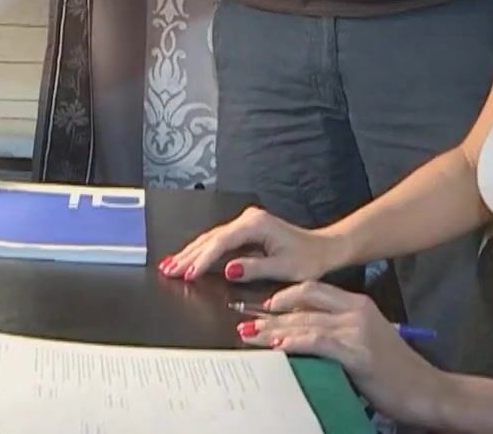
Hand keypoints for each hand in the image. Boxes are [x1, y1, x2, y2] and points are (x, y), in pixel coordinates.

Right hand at [158, 206, 344, 283]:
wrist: (324, 248)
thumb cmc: (309, 258)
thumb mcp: (284, 268)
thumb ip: (254, 268)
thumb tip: (228, 269)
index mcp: (256, 225)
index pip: (221, 242)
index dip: (203, 259)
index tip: (189, 273)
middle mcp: (248, 219)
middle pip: (211, 238)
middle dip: (188, 255)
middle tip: (168, 270)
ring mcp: (245, 223)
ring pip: (211, 238)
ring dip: (191, 253)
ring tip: (170, 265)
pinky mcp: (245, 231)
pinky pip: (218, 241)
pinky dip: (202, 251)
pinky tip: (189, 259)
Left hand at [239, 281, 447, 427]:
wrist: (425, 389)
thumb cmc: (395, 371)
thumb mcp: (364, 343)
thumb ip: (337, 333)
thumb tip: (302, 335)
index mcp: (358, 304)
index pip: (314, 290)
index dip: (285, 297)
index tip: (263, 308)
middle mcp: (357, 310)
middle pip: (304, 302)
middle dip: (271, 314)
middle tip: (245, 322)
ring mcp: (358, 330)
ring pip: (305, 322)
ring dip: (273, 330)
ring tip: (250, 336)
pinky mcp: (357, 352)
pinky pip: (318, 342)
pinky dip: (294, 342)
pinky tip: (278, 347)